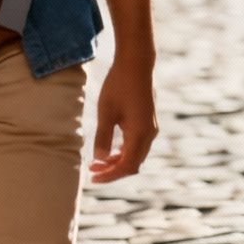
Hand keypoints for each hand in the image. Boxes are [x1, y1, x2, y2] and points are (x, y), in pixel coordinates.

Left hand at [89, 56, 157, 182]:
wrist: (136, 64)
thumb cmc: (119, 86)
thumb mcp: (106, 112)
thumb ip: (103, 137)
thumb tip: (99, 160)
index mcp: (140, 134)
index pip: (126, 166)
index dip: (109, 175)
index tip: (93, 178)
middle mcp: (149, 134)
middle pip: (133, 164)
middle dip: (113, 171)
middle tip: (92, 171)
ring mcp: (151, 128)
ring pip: (136, 155)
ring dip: (118, 161)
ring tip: (98, 162)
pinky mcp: (148, 122)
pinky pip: (138, 145)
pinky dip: (124, 151)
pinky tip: (110, 149)